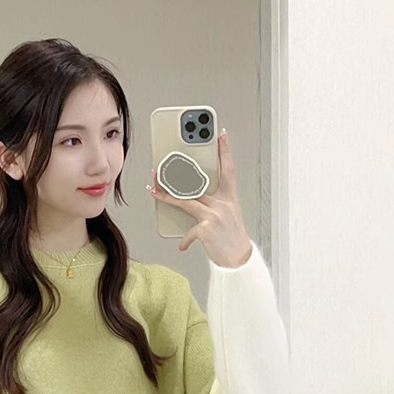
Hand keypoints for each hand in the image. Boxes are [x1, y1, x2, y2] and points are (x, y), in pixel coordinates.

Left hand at [148, 130, 251, 267]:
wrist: (239, 259)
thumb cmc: (232, 238)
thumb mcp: (228, 216)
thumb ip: (213, 205)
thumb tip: (192, 198)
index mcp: (230, 197)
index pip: (228, 168)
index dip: (225, 151)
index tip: (221, 134)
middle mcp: (223, 203)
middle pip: (197, 183)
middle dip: (177, 174)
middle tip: (162, 167)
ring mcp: (214, 216)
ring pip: (186, 201)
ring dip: (167, 197)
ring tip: (154, 192)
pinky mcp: (206, 230)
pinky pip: (189, 232)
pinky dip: (185, 240)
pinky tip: (182, 246)